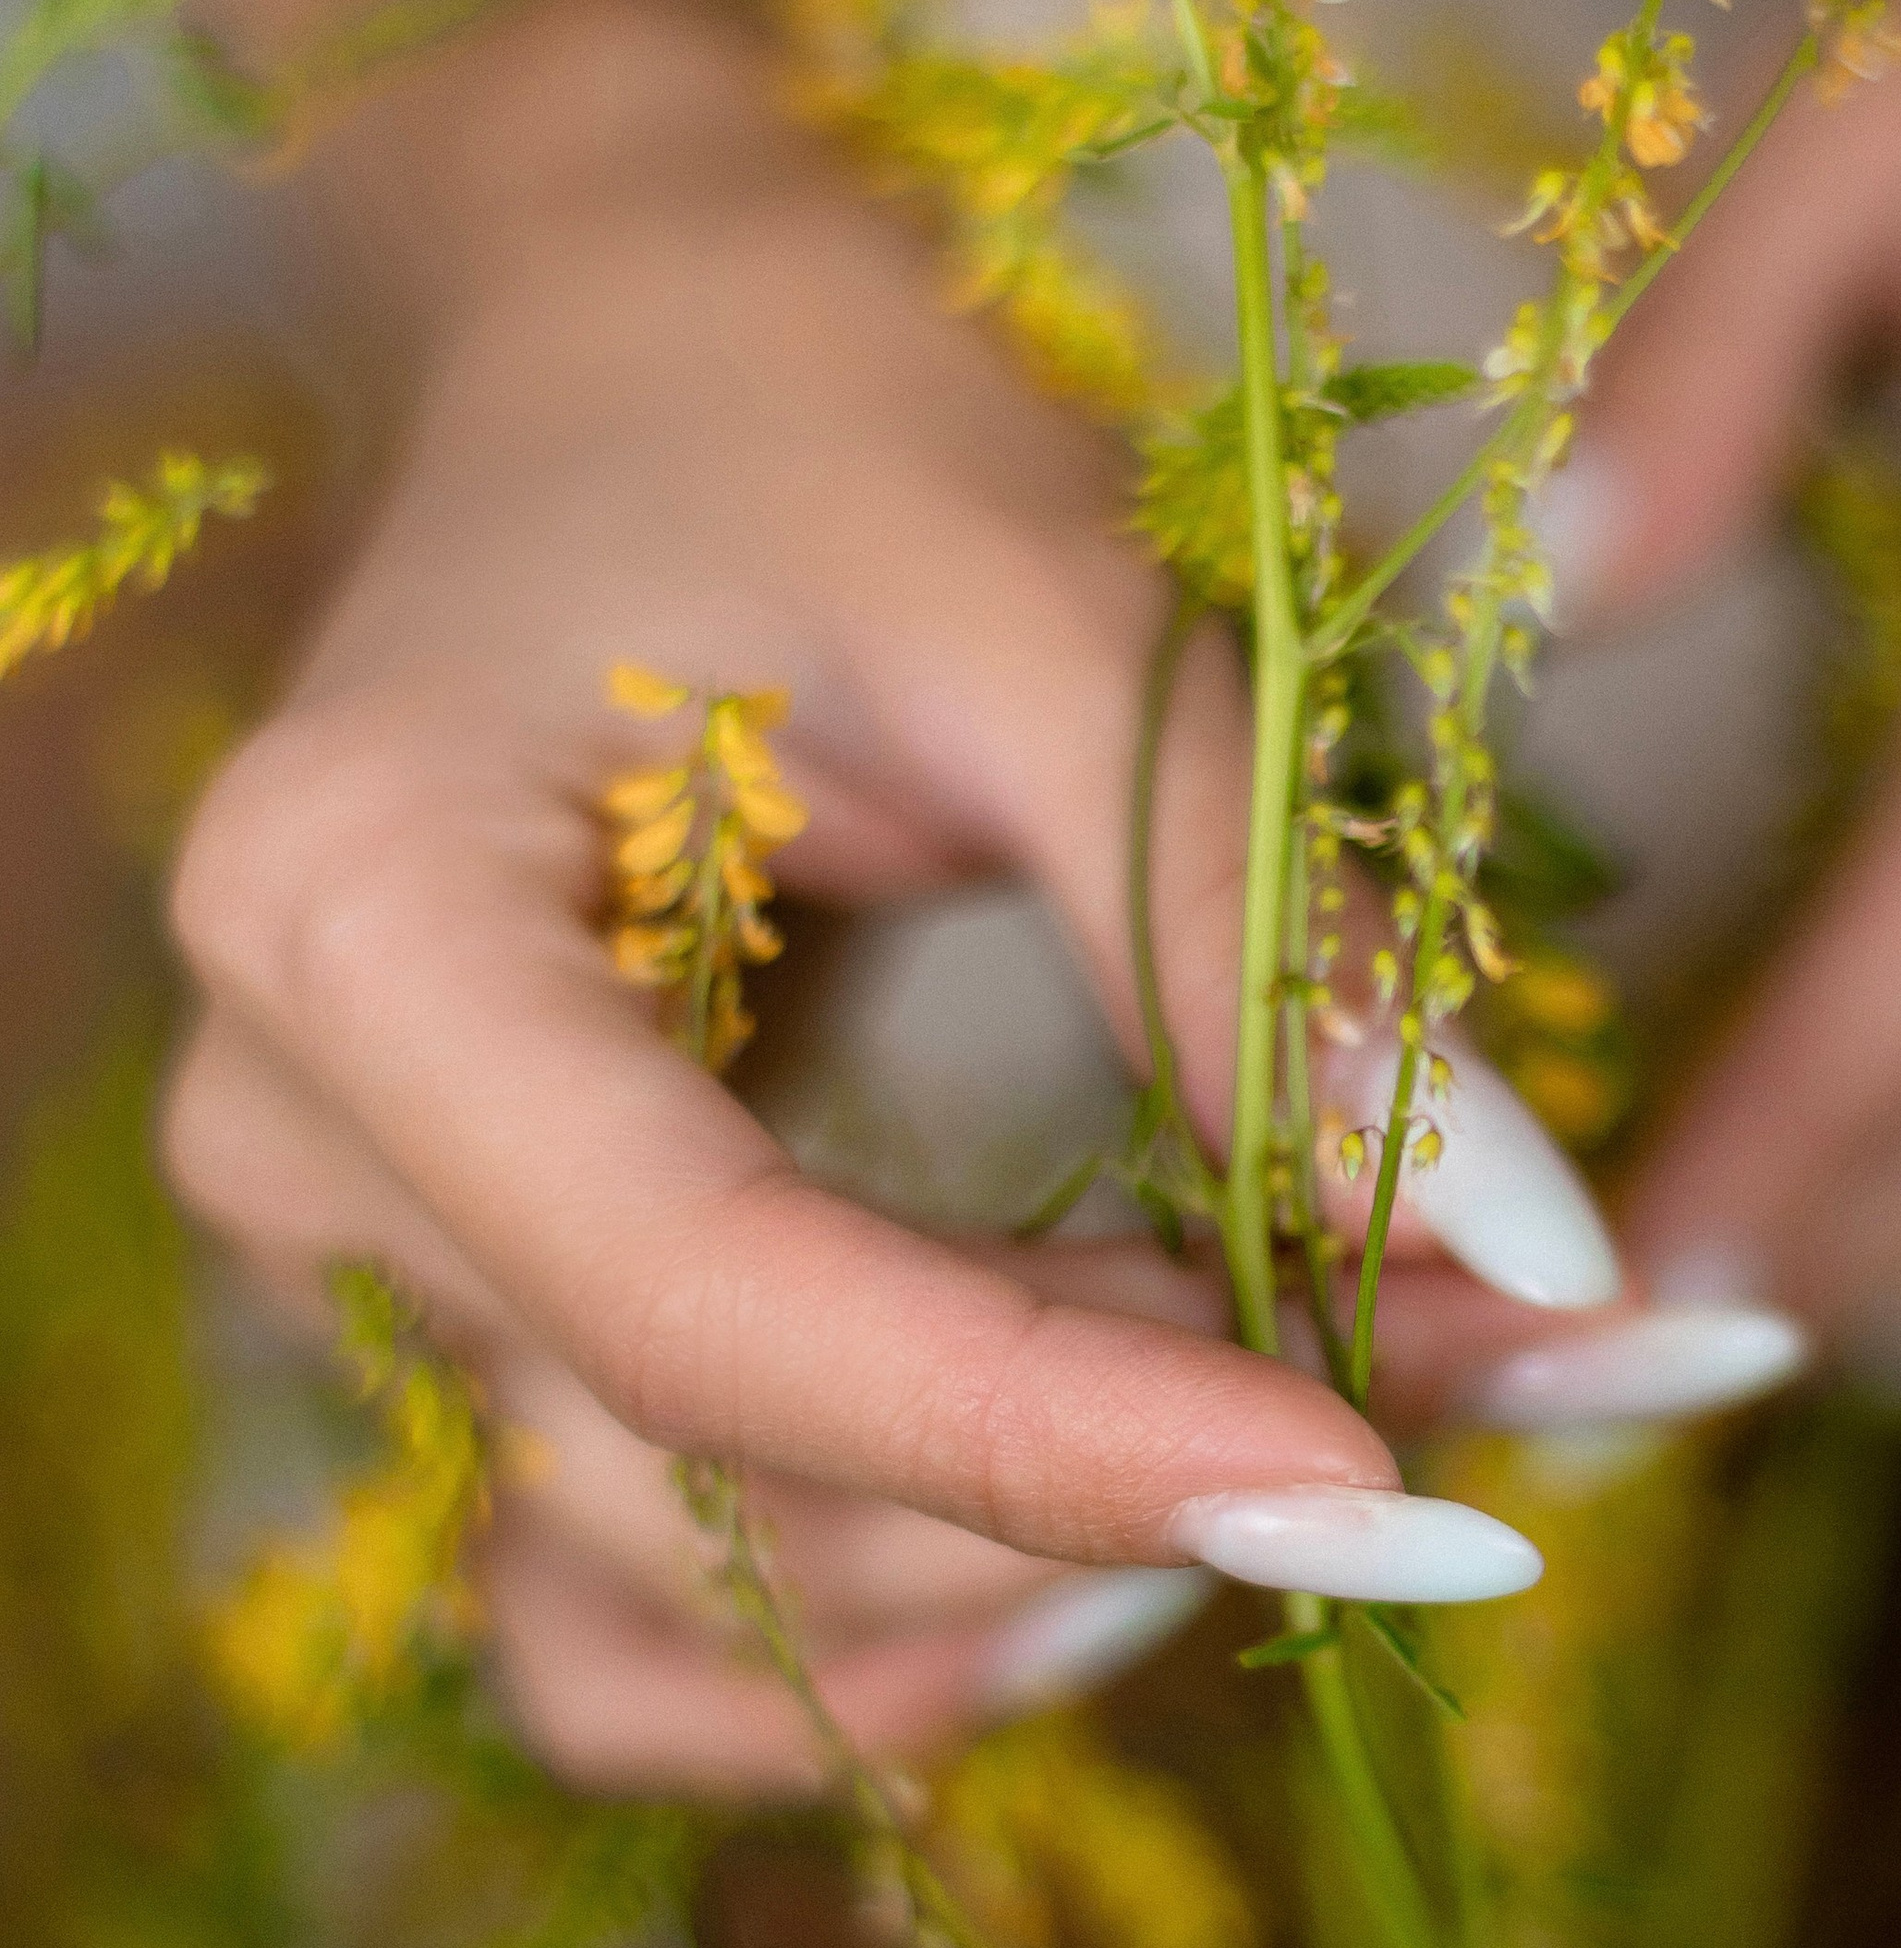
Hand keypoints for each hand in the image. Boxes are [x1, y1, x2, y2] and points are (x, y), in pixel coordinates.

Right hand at [169, 5, 1592, 1794]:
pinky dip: (886, 1607)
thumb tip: (1547, 1264)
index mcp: (367, 922)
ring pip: (692, 1588)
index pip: (699, 1296)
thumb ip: (1257, 943)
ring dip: (1040, 1561)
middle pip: (722, 1470)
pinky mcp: (468, 1305)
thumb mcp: (1050, 609)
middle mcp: (305, 1138)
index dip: (1044, 1432)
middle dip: (1131, 1481)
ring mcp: (360, 1252)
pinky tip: (1118, 1540)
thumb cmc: (811, 401)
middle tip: (1500, 1398)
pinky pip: (632, 1607)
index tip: (1391, 1481)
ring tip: (1343, 1423)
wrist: (630, 339)